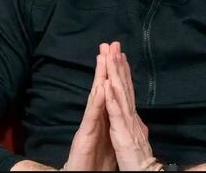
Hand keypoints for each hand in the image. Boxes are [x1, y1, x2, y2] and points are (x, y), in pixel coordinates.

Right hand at [62, 44, 116, 170]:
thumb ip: (113, 125)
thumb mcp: (110, 141)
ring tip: (103, 58)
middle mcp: (95, 118)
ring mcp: (89, 125)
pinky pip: (92, 115)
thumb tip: (120, 115)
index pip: (111, 92)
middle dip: (106, 66)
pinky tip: (101, 87)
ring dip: (99, 76)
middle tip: (109, 44)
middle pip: (101, 88)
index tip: (120, 54)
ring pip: (95, 96)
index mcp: (104, 119)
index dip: (115, 74)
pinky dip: (97, 100)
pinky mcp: (85, 135)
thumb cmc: (95, 163)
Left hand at [104, 42, 159, 170]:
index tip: (119, 53)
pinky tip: (107, 83)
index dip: (122, 71)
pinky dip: (111, 97)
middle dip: (118, 64)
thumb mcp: (135, 137)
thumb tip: (137, 116)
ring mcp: (127, 122)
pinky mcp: (122, 132)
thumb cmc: (138, 159)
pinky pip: (116, 113)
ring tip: (110, 55)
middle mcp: (131, 115)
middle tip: (113, 44)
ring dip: (115, 73)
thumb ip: (134, 124)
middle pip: (124, 86)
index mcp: (131, 116)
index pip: (126, 89)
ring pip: (120, 94)